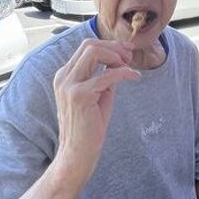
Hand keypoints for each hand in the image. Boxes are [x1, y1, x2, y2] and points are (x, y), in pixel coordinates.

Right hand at [52, 39, 140, 188]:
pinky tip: (135, 77)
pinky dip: (124, 73)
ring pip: (93, 52)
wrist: (78, 153)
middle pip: (89, 44)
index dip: (109, 45)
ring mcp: (69, 85)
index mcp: (65, 75)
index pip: (86, 47)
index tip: (126, 51)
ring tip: (129, 67)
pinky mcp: (79, 96)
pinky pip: (106, 75)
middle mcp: (63, 77)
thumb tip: (120, 59)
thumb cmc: (89, 125)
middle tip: (129, 57)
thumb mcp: (98, 94)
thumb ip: (104, 76)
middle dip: (113, 47)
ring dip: (116, 56)